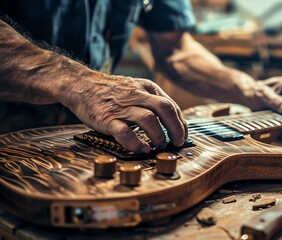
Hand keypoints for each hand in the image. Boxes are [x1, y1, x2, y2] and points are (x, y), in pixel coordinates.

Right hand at [62, 72, 186, 152]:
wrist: (80, 85)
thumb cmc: (111, 91)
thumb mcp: (135, 87)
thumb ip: (152, 100)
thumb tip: (172, 121)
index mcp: (146, 88)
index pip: (171, 105)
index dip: (180, 123)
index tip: (182, 136)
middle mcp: (136, 95)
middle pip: (165, 109)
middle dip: (176, 128)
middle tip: (178, 142)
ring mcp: (121, 107)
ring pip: (149, 119)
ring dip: (158, 136)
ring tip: (159, 145)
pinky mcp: (107, 118)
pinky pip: (125, 133)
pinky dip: (136, 143)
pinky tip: (142, 149)